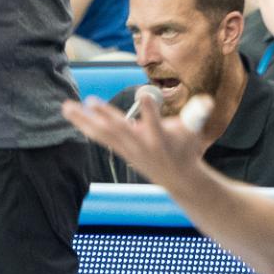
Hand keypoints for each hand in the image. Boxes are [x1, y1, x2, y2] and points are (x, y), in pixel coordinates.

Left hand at [62, 87, 210, 186]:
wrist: (178, 179)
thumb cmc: (186, 149)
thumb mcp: (194, 132)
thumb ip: (198, 114)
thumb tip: (206, 100)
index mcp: (160, 139)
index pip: (155, 123)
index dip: (149, 110)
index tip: (143, 94)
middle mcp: (140, 145)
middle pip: (120, 129)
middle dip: (105, 116)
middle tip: (91, 101)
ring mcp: (127, 149)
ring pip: (103, 133)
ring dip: (84, 120)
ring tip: (67, 107)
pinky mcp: (120, 149)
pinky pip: (100, 136)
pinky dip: (86, 126)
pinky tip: (72, 115)